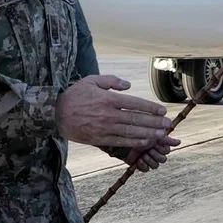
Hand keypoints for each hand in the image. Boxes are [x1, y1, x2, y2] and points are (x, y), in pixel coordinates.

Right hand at [56, 75, 172, 149]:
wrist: (55, 114)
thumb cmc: (75, 95)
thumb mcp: (91, 80)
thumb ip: (111, 81)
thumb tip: (128, 85)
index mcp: (107, 98)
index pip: (134, 103)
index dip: (150, 108)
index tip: (162, 110)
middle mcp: (108, 114)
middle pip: (136, 119)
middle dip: (154, 122)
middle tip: (167, 124)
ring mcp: (104, 128)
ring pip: (130, 131)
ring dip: (148, 134)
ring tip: (161, 134)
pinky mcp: (99, 138)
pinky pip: (120, 141)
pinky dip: (134, 142)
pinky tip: (145, 142)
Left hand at [126, 135, 180, 172]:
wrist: (123, 140)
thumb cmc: (139, 134)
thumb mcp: (154, 135)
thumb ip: (167, 139)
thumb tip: (179, 142)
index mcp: (160, 145)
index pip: (166, 151)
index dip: (161, 149)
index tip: (155, 144)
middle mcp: (156, 153)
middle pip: (162, 160)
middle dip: (155, 155)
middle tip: (148, 150)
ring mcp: (148, 159)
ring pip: (155, 166)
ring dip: (149, 160)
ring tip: (143, 155)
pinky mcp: (140, 165)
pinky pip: (146, 170)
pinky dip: (143, 165)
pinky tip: (139, 160)